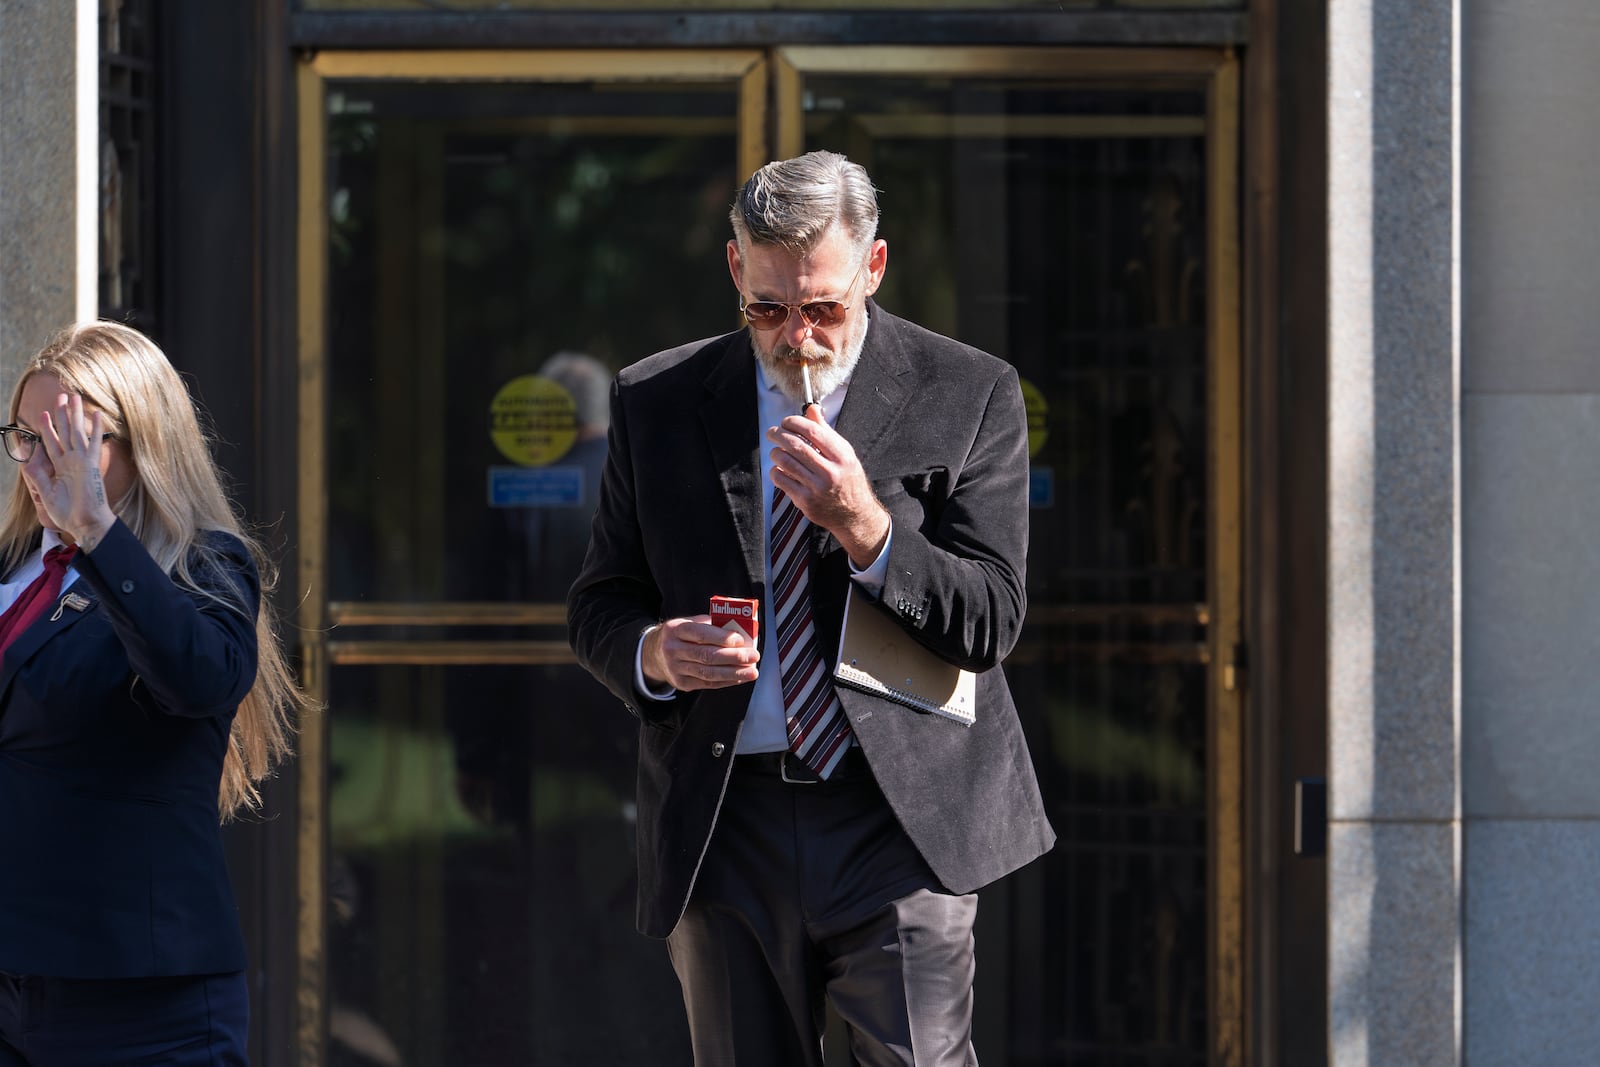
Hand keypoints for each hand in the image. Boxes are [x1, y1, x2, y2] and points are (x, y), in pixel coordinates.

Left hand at [20, 393, 116, 550]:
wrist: (85, 523)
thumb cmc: (68, 513)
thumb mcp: (46, 493)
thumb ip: (38, 476)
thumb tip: (27, 460)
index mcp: (61, 467)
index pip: (53, 442)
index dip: (48, 428)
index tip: (44, 413)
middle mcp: (72, 460)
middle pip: (66, 432)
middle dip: (62, 414)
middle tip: (62, 396)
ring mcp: (82, 461)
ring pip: (77, 432)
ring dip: (75, 415)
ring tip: (74, 398)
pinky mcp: (91, 465)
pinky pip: (93, 443)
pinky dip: (96, 429)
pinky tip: (97, 415)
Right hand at [642, 615, 760, 691]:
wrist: (656, 653)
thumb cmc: (681, 635)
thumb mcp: (690, 622)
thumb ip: (711, 625)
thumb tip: (741, 631)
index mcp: (675, 629)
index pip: (699, 633)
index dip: (721, 637)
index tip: (740, 640)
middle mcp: (673, 650)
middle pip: (706, 655)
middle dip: (733, 657)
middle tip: (753, 656)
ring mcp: (675, 669)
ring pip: (708, 673)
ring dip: (734, 673)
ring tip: (751, 671)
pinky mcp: (682, 683)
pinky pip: (708, 684)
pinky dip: (726, 681)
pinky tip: (740, 677)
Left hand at [766, 409, 889, 567]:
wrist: (854, 515)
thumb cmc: (849, 481)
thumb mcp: (845, 454)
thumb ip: (826, 432)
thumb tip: (812, 409)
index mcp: (842, 456)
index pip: (812, 431)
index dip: (794, 422)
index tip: (786, 422)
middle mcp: (830, 472)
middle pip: (795, 445)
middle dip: (778, 435)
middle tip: (772, 432)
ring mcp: (817, 488)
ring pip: (785, 462)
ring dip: (775, 453)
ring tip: (775, 451)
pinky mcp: (805, 501)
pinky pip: (782, 480)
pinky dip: (776, 471)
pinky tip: (779, 469)